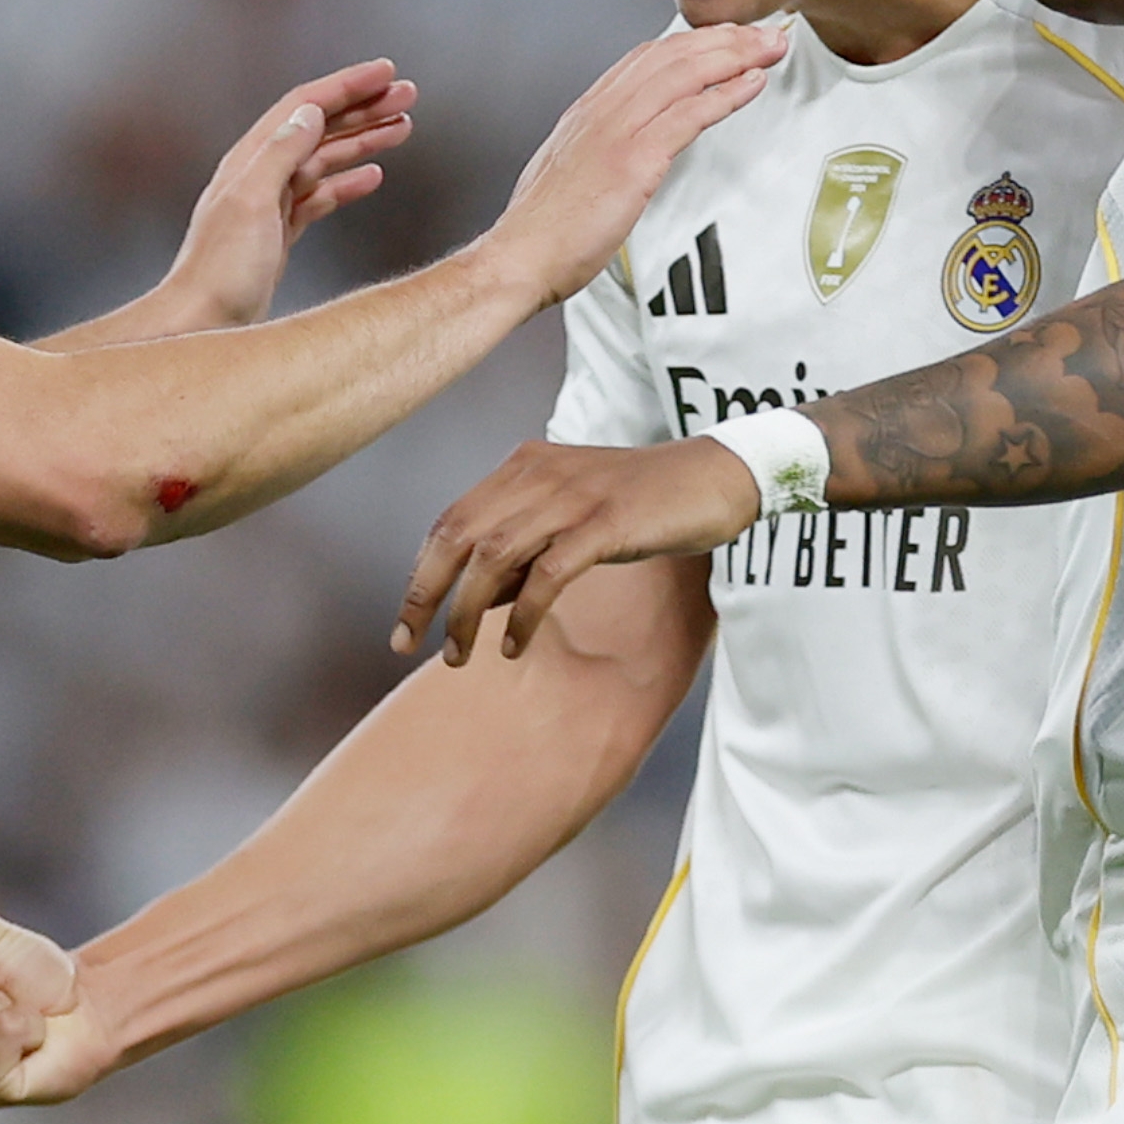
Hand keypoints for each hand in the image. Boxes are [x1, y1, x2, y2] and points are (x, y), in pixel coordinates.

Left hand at [156, 60, 419, 329]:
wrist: (202, 324)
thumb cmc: (220, 271)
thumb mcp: (251, 204)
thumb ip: (280, 155)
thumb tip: (310, 113)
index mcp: (252, 160)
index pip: (305, 105)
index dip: (347, 85)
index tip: (387, 72)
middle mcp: (260, 175)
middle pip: (319, 127)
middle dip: (364, 108)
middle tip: (407, 95)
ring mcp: (271, 204)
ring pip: (325, 159)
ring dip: (364, 140)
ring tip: (403, 126)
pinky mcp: (280, 233)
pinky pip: (321, 195)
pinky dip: (349, 182)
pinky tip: (373, 177)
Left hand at [396, 438, 759, 665]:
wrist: (718, 476)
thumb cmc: (644, 502)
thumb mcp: (571, 519)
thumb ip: (523, 552)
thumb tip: (473, 603)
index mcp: (524, 467)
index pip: (450, 520)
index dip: (419, 573)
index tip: (404, 622)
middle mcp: (539, 475)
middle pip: (458, 536)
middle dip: (424, 594)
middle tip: (407, 644)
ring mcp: (573, 496)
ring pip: (495, 556)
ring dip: (467, 612)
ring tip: (460, 656)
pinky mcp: (606, 522)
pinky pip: (548, 573)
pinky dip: (522, 614)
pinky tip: (514, 647)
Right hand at [478, 25, 784, 306]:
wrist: (521, 256)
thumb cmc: (544, 230)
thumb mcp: (569, 174)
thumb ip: (597, 153)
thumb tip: (622, 154)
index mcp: (588, 112)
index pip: (645, 58)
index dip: (691, 42)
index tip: (724, 39)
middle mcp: (602, 110)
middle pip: (671, 54)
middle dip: (723, 38)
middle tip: (763, 34)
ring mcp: (617, 131)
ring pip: (684, 73)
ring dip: (735, 55)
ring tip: (769, 47)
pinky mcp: (632, 159)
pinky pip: (689, 114)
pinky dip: (726, 93)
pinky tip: (752, 84)